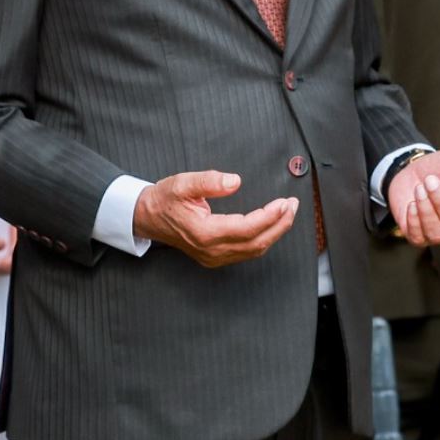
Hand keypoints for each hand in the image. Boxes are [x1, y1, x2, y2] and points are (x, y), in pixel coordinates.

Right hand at [132, 170, 297, 267]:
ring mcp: (214, 257)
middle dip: (280, 224)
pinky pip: (247, 252)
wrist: (147, 217)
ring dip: (275, 232)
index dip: (269, 216)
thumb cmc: (163, 200)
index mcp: (204, 233)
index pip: (247, 227)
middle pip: (257, 242)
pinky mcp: (216, 258)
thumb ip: (208, 181)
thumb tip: (235, 181)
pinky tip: (270, 226)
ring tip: (286, 213)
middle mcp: (212, 250)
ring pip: (255, 249)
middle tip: (292, 205)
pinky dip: (263, 239)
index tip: (283, 202)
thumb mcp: (181, 183)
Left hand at [390, 152, 439, 246]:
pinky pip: (418, 237)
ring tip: (419, 189)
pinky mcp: (418, 236)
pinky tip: (411, 204)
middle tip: (430, 181)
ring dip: (426, 210)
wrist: (413, 172)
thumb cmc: (438, 169)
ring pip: (436, 234)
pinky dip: (413, 221)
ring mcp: (439, 234)